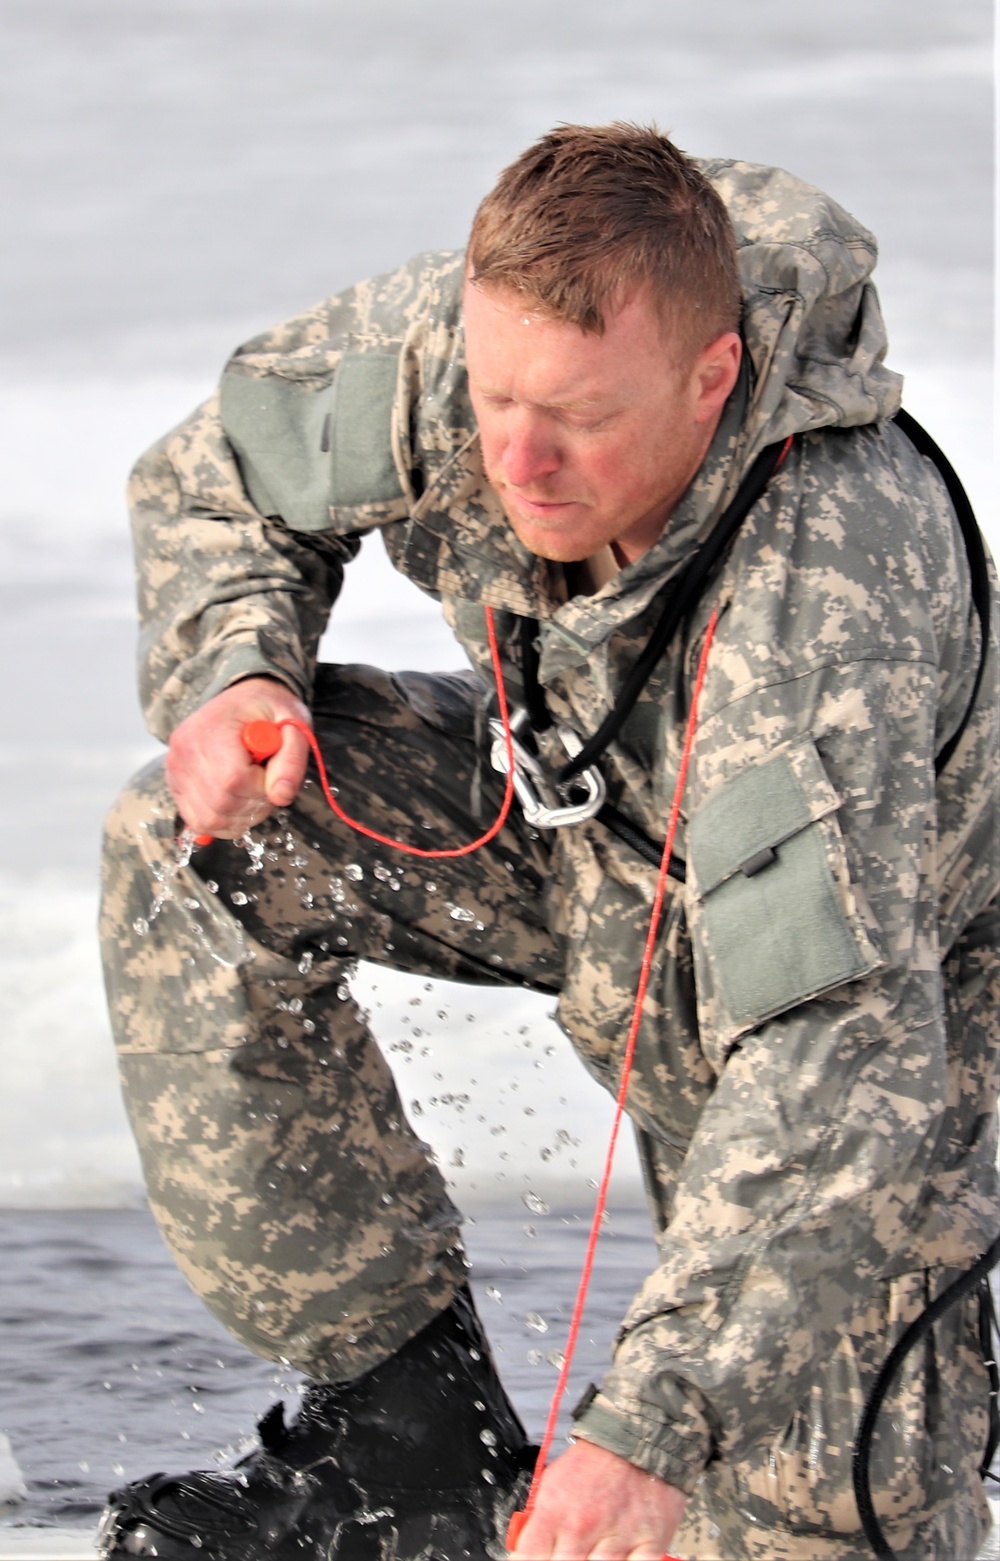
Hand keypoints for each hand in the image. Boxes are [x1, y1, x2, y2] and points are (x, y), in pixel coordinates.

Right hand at [165, 677, 311, 837]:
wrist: (243, 701)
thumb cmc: (267, 710)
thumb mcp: (292, 722)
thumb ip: (292, 758)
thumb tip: (280, 796)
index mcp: (211, 728)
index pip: (233, 779)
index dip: (261, 788)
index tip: (272, 772)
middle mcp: (184, 750)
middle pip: (220, 804)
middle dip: (254, 805)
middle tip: (267, 785)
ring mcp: (175, 769)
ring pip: (209, 819)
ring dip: (241, 817)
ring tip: (253, 792)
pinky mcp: (175, 785)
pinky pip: (198, 821)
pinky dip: (224, 822)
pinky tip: (238, 804)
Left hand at [509, 1440, 687, 1559]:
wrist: (636, 1437)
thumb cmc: (594, 1462)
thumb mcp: (552, 1482)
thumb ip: (539, 1521)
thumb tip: (525, 1550)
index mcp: (555, 1510)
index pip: (530, 1557)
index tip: (537, 1558)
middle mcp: (583, 1527)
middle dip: (562, 1560)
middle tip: (569, 1549)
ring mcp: (617, 1538)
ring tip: (592, 1549)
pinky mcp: (649, 1543)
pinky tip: (619, 1555)